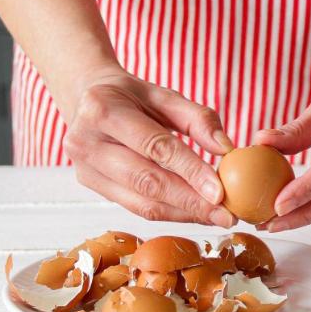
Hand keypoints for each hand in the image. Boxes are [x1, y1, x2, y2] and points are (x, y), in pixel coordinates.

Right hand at [63, 67, 236, 226]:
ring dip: (183, 214)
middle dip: (191, 202)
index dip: (190, 171)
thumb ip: (197, 118)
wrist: (85, 98)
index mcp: (103, 109)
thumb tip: (225, 148)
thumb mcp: (163, 95)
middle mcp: (86, 141)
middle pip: (147, 181)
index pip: (155, 146)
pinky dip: (169, 213)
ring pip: (142, 202)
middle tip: (225, 214)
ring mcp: (84, 168)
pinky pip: (136, 207)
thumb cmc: (130, 96)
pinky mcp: (91, 185)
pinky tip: (195, 214)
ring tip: (216, 217)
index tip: (220, 192)